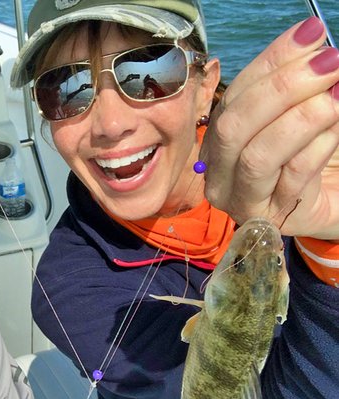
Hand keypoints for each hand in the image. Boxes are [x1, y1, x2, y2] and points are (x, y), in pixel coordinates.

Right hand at [201, 17, 338, 240]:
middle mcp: (218, 172)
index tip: (312, 33)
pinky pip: (292, 177)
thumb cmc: (314, 155)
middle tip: (330, 63)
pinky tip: (337, 130)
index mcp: (219, 140)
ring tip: (338, 96)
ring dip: (302, 119)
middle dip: (282, 89)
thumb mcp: (299, 112)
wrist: (331, 201)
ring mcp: (239, 200)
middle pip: (233, 126)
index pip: (235, 96)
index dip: (271, 62)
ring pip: (257, 156)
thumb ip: (296, 80)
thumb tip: (309, 38)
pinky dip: (318, 147)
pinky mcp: (269, 219)